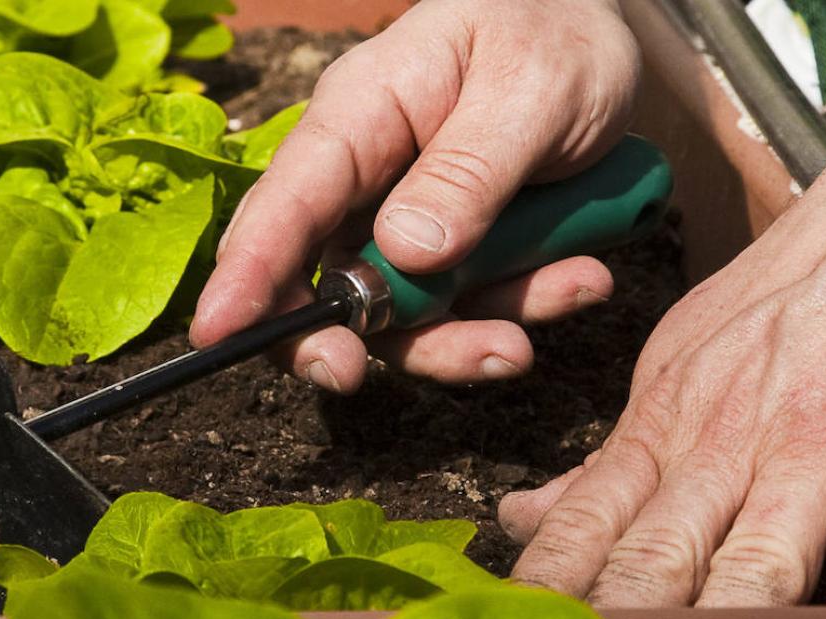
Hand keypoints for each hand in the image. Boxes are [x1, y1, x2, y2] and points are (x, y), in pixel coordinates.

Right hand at [191, 0, 640, 390]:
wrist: (609, 41)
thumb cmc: (557, 36)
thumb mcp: (532, 89)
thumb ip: (471, 170)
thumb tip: (405, 253)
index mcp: (361, 115)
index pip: (285, 201)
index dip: (245, 273)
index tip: (216, 335)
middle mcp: (366, 179)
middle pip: (316, 278)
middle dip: (337, 336)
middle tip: (356, 376)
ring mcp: (405, 224)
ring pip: (398, 314)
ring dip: (469, 330)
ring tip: (573, 289)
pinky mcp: (450, 255)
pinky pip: (463, 309)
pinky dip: (520, 307)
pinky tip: (582, 277)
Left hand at [501, 134, 825, 606]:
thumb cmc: (772, 305)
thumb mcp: (669, 368)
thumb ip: (605, 458)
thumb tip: (521, 518)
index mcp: (665, 425)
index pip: (588, 519)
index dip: (548, 582)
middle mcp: (728, 448)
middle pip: (659, 556)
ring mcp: (815, 458)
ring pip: (755, 567)